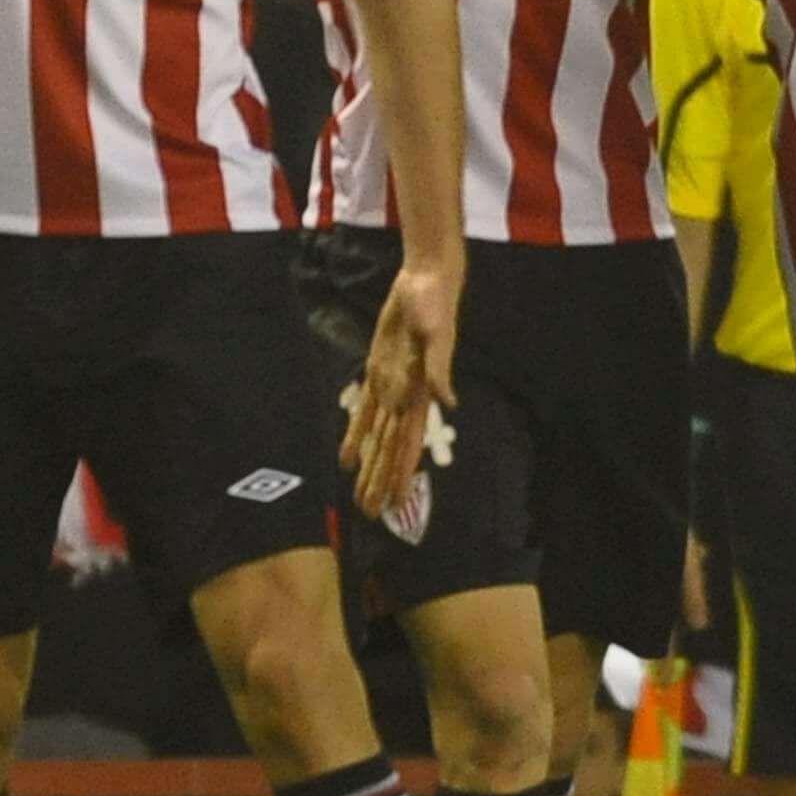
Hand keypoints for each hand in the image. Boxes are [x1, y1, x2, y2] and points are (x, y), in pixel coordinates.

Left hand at [340, 252, 459, 519]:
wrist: (425, 281)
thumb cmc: (435, 305)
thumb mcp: (437, 333)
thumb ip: (439, 368)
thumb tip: (449, 402)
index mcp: (421, 394)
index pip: (409, 443)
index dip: (404, 473)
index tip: (399, 502)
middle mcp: (406, 398)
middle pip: (390, 449)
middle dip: (382, 481)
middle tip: (371, 513)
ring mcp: (392, 386)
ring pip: (377, 438)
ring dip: (369, 467)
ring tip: (359, 496)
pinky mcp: (378, 371)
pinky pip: (364, 411)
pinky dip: (355, 436)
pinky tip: (346, 459)